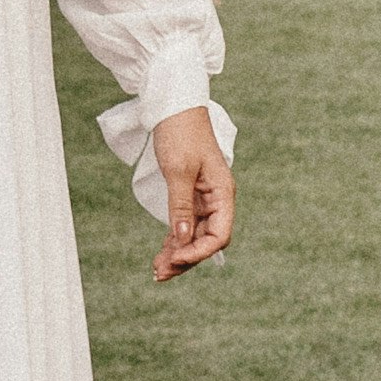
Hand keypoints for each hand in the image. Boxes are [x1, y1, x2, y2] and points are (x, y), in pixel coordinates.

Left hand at [151, 110, 234, 280]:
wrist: (174, 106)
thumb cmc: (181, 132)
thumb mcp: (178, 170)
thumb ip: (181, 207)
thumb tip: (183, 239)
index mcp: (222, 193)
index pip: (219, 235)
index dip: (199, 251)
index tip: (175, 258)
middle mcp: (217, 199)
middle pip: (206, 240)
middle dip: (185, 258)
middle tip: (160, 273)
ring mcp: (204, 198)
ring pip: (194, 235)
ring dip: (178, 253)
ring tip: (157, 270)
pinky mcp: (190, 194)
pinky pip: (185, 224)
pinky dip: (174, 239)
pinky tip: (162, 253)